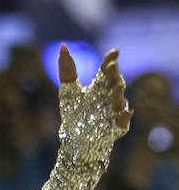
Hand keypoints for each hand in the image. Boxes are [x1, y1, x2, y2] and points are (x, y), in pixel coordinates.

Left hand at [57, 46, 132, 165]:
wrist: (74, 143)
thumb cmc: (74, 117)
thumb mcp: (68, 92)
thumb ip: (67, 70)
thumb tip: (63, 46)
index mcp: (100, 85)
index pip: (107, 69)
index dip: (111, 60)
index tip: (114, 52)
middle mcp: (110, 96)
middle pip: (115, 82)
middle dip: (114, 75)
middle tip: (112, 66)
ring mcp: (114, 112)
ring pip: (120, 101)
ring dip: (118, 94)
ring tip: (117, 87)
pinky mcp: (116, 128)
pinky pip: (123, 122)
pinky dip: (125, 117)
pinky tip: (126, 112)